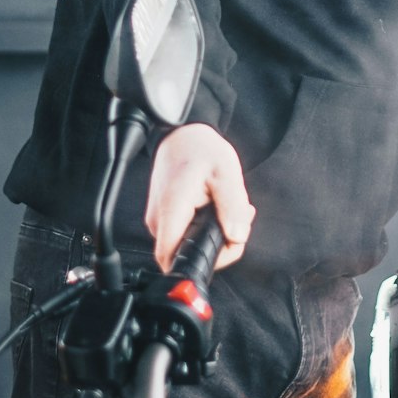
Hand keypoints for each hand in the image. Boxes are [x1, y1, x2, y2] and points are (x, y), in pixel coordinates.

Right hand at [145, 122, 254, 271]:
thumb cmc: (201, 149)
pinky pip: (187, 235)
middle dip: (219, 246)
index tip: (226, 244)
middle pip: (186, 256)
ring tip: (230, 210)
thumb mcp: (226, 172)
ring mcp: (160, 221)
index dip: (203, 262)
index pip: (172, 259)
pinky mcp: (166, 219)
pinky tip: (219, 209)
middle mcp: (159, 220)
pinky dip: (207, 228)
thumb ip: (232, 206)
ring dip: (215, 235)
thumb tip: (236, 236)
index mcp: (171, 210)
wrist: (183, 135)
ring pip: (189, 246)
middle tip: (238, 221)